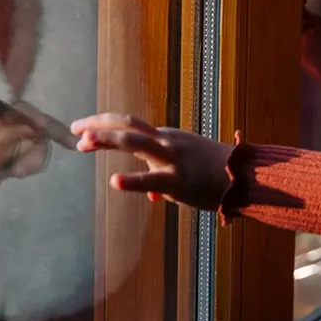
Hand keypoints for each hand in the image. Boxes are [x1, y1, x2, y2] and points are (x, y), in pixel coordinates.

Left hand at [71, 113, 233, 210]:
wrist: (245, 176)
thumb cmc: (215, 174)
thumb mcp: (186, 170)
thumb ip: (165, 178)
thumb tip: (152, 195)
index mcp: (166, 137)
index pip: (129, 125)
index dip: (103, 126)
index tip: (82, 134)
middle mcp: (166, 142)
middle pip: (127, 124)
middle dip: (99, 124)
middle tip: (75, 130)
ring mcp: (172, 159)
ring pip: (135, 141)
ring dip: (108, 139)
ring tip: (85, 141)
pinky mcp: (178, 181)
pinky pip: (152, 180)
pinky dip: (133, 180)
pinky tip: (115, 182)